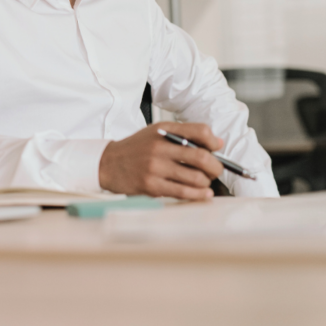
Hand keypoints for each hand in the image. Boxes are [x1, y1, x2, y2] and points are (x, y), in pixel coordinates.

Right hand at [98, 122, 224, 199]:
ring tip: (203, 182)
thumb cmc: (136, 149)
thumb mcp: (156, 133)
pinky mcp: (152, 185)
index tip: (216, 149)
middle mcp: (159, 147)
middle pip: (202, 157)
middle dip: (216, 167)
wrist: (107, 163)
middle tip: (215, 170)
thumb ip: (185, 135)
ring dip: (206, 183)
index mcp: (163, 130)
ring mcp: (155, 167)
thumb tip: (218, 143)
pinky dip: (198, 195)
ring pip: (196, 178)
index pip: (199, 131)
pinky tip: (202, 194)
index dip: (213, 142)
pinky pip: (184, 192)